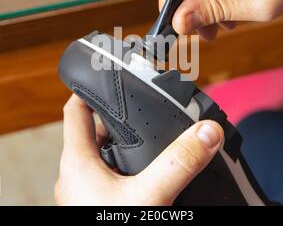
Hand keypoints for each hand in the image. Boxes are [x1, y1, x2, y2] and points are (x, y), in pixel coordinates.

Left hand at [55, 95, 223, 205]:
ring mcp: (86, 193)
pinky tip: (149, 175)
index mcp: (78, 161)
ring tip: (151, 138)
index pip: (76, 111)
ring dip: (124, 147)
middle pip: (94, 133)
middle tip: (145, 110)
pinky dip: (126, 170)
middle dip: (119, 120)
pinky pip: (110, 178)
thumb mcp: (150, 196)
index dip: (89, 89)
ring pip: (103, 157)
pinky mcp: (97, 206)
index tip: (107, 77)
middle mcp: (77, 174)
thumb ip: (179, 162)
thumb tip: (206, 133)